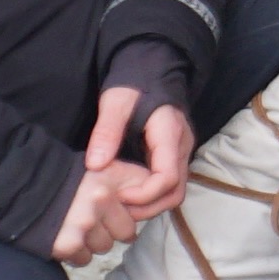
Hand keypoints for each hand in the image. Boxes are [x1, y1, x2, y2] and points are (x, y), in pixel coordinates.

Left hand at [49, 85, 195, 265]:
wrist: (152, 69)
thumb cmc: (134, 84)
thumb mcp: (115, 102)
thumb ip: (106, 133)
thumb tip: (96, 165)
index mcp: (170, 135)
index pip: (168, 178)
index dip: (144, 195)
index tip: (119, 195)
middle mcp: (182, 148)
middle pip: (176, 192)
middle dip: (149, 208)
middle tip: (118, 210)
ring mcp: (180, 153)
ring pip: (175, 192)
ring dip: (150, 206)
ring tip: (121, 205)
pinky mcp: (172, 156)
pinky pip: (169, 184)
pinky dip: (151, 196)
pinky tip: (128, 194)